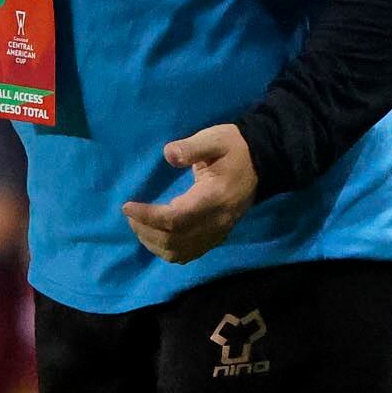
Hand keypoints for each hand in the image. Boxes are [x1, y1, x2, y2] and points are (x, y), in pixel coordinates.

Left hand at [124, 125, 259, 265]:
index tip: (128, 206)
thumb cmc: (234, 148)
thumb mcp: (214, 139)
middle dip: (146, 230)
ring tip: (139, 225)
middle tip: (131, 214)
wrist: (263, 162)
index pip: (176, 219)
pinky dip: (167, 249)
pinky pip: (189, 253)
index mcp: (214, 198)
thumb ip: (191, 147)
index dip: (148, 217)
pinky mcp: (218, 236)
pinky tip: (156, 235)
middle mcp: (217, 222)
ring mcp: (218, 232)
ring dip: (154, 243)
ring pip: (180, 252)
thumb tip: (168, 154)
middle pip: (174, 240)